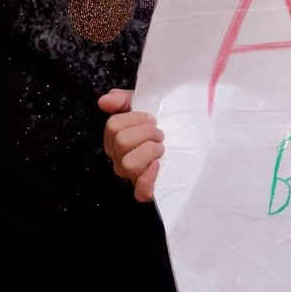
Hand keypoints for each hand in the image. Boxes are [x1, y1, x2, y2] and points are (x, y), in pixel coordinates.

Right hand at [100, 87, 165, 201]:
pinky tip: (158, 165)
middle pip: (122, 142)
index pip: (113, 126)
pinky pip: (140, 192)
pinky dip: (148, 178)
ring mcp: (130, 175)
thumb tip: (104, 100)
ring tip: (161, 148)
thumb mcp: (141, 105)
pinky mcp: (145, 190)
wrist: (186, 139)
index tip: (152, 119)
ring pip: (129, 164)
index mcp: (114, 138)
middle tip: (160, 134)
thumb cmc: (159, 124)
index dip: (135, 119)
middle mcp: (118, 158)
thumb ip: (122, 99)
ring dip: (150, 151)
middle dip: (146, 133)